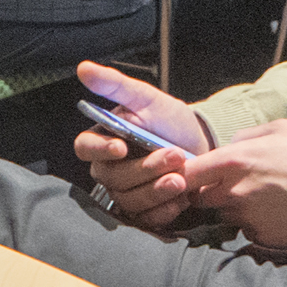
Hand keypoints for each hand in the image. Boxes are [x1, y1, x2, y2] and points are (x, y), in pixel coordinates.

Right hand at [67, 62, 210, 225]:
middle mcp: (109, 169)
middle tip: (175, 155)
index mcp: (103, 141)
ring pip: (128, 199)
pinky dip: (164, 210)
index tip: (122, 147)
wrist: (203, 144)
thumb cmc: (170, 120)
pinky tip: (182, 198)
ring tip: (182, 179)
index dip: (100, 150)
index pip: (84, 148)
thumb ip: (115, 85)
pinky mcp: (144, 211)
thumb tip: (83, 68)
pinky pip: (145, 219)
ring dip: (156, 190)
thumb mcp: (146, 98)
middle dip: (145, 169)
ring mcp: (126, 192)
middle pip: (112, 177)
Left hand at [172, 119, 286, 246]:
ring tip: (272, 198)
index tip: (191, 176)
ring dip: (238, 209)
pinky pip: (251, 232)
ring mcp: (250, 219)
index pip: (186, 173)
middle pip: (201, 199)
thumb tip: (230, 145)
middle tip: (237, 186)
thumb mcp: (283, 129)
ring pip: (228, 216)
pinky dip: (261, 225)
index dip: (185, 176)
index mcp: (235, 161)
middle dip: (211, 193)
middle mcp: (235, 193)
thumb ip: (247, 137)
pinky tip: (286, 213)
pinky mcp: (267, 239)